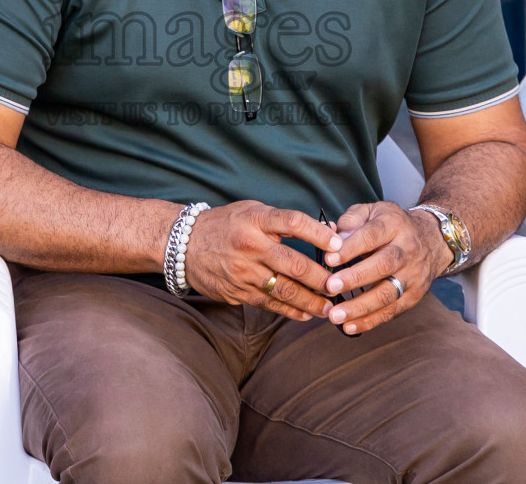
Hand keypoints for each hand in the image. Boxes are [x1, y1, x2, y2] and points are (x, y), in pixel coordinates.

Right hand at [183, 201, 339, 321]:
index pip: (293, 223)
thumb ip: (284, 222)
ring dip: (311, 301)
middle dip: (321, 279)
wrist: (184, 244)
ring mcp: (243, 271)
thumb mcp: (252, 211)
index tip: (339, 246)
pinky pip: (269, 304)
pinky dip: (291, 311)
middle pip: (294, 264)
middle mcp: (250, 245)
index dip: (319, 235)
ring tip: (330, 307)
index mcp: (255, 219)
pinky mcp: (237, 292)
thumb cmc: (227, 225)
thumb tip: (327, 234)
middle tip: (341, 286)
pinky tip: (306, 314)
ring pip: (284, 290)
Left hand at [319, 202, 451, 335]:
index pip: (372, 236)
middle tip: (330, 287)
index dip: (350, 248)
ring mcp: (413, 274)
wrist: (432, 239)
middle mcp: (408, 249)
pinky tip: (349, 327)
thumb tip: (330, 238)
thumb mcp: (372, 212)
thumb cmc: (389, 225)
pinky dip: (370, 321)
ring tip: (335, 315)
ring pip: (388, 293)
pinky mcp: (416, 295)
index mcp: (394, 224)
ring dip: (360, 307)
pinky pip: (393, 311)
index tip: (328, 259)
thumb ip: (350, 222)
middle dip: (355, 278)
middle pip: (383, 265)